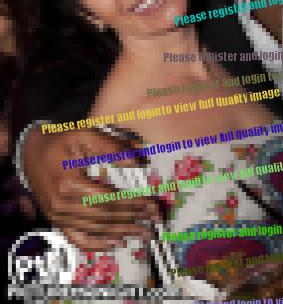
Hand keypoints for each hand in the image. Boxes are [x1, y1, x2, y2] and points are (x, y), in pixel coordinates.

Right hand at [23, 126, 160, 249]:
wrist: (31, 152)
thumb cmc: (61, 141)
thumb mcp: (84, 134)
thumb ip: (110, 146)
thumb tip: (137, 161)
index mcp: (69, 183)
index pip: (107, 199)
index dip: (131, 203)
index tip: (151, 204)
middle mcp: (61, 205)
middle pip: (104, 217)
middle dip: (133, 218)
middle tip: (155, 219)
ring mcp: (57, 217)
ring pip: (95, 230)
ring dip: (122, 232)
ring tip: (145, 231)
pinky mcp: (56, 222)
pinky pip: (78, 239)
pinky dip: (98, 244)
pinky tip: (117, 243)